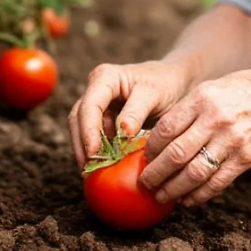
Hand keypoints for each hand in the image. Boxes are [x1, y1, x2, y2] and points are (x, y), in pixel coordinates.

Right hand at [68, 60, 191, 168]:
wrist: (172, 81)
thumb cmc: (165, 83)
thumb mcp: (154, 94)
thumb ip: (136, 112)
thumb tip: (121, 133)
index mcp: (105, 78)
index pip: (89, 106)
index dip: (88, 131)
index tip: (93, 153)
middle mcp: (95, 90)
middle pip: (78, 119)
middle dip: (82, 145)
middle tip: (89, 169)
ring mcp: (97, 105)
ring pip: (81, 129)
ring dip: (86, 151)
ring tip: (93, 173)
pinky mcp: (102, 120)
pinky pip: (94, 136)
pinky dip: (98, 152)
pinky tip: (103, 167)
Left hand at [137, 68, 250, 206]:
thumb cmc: (242, 91)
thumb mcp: (211, 88)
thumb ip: (187, 111)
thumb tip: (158, 139)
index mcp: (202, 99)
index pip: (166, 129)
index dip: (150, 148)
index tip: (144, 158)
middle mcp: (215, 120)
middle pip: (176, 154)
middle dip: (156, 173)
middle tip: (145, 183)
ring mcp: (232, 141)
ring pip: (194, 173)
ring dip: (173, 189)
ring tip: (162, 196)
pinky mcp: (246, 158)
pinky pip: (217, 182)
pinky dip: (199, 195)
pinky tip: (187, 200)